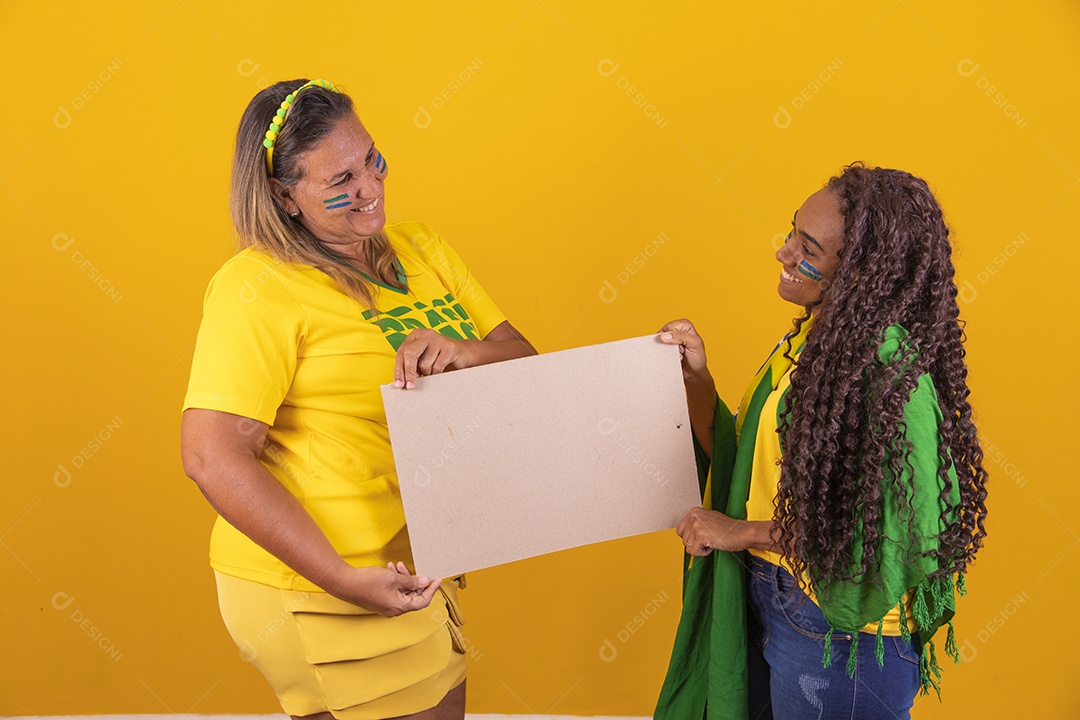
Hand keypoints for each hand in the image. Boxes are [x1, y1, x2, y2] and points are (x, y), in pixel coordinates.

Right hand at [328, 563, 442, 616]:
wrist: (346, 583)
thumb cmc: (368, 582)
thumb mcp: (394, 579)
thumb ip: (412, 581)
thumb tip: (425, 582)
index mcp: (399, 607)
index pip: (423, 601)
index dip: (431, 590)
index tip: (437, 580)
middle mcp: (394, 609)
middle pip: (412, 596)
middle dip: (414, 580)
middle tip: (410, 568)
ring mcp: (387, 605)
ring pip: (403, 591)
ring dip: (403, 578)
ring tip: (397, 565)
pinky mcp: (380, 600)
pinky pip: (394, 591)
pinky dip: (395, 580)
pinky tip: (390, 568)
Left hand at [393, 328, 470, 388]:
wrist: (464, 354)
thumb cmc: (440, 358)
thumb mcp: (423, 359)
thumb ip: (411, 365)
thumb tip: (402, 380)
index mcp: (415, 335)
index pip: (401, 352)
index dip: (399, 369)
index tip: (399, 384)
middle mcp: (425, 334)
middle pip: (410, 353)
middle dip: (408, 373)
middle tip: (410, 386)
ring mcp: (438, 339)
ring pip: (424, 363)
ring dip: (427, 374)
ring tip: (433, 372)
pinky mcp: (449, 347)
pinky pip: (437, 366)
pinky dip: (437, 374)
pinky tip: (441, 371)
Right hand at [658, 318, 708, 379]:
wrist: (694, 373)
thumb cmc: (697, 358)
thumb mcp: (694, 344)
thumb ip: (681, 337)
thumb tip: (665, 336)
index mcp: (685, 325)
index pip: (670, 326)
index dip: (674, 336)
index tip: (682, 344)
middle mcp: (677, 330)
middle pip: (663, 333)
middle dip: (670, 344)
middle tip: (680, 350)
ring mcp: (671, 339)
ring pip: (660, 342)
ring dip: (668, 351)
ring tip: (678, 354)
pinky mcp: (666, 348)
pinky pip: (658, 349)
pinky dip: (665, 355)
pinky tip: (674, 358)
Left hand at [676, 507, 748, 555]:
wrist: (742, 532)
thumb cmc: (729, 528)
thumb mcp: (709, 519)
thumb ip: (696, 523)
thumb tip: (685, 534)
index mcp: (694, 511)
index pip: (680, 530)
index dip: (691, 537)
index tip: (702, 536)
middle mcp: (694, 516)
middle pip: (683, 539)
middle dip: (695, 543)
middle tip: (708, 539)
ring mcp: (697, 525)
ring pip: (688, 547)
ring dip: (700, 548)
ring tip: (712, 541)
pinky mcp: (701, 536)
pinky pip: (694, 552)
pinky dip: (703, 553)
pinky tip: (713, 545)